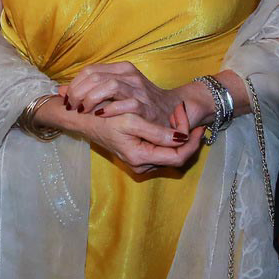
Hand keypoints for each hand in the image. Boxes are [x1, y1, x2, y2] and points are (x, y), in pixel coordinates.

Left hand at [63, 61, 174, 125]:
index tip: (68, 99)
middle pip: (95, 76)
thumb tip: (59, 91)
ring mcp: (138, 89)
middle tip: (73, 107)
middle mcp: (129, 75)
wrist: (170, 111)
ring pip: (108, 85)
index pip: (90, 70)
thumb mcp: (112, 92)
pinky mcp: (145, 106)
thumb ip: (88, 89)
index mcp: (121, 69)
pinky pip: (125, 103)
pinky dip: (109, 109)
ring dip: (91, 99)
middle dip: (79, 93)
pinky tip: (100, 116)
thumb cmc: (137, 103)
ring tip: (84, 111)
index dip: (75, 84)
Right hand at [69, 106, 194, 173]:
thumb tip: (182, 138)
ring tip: (178, 114)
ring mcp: (140, 161)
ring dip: (177, 134)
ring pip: (169, 152)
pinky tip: (168, 120)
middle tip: (185, 115)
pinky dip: (168, 135)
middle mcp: (141, 164)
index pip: (178, 157)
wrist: (82, 119)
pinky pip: (161, 148)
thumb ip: (157, 133)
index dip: (190, 142)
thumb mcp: (131, 122)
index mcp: (141, 158)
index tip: (196, 125)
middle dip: (185, 136)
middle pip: (175, 156)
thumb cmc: (103, 118)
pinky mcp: (138, 153)